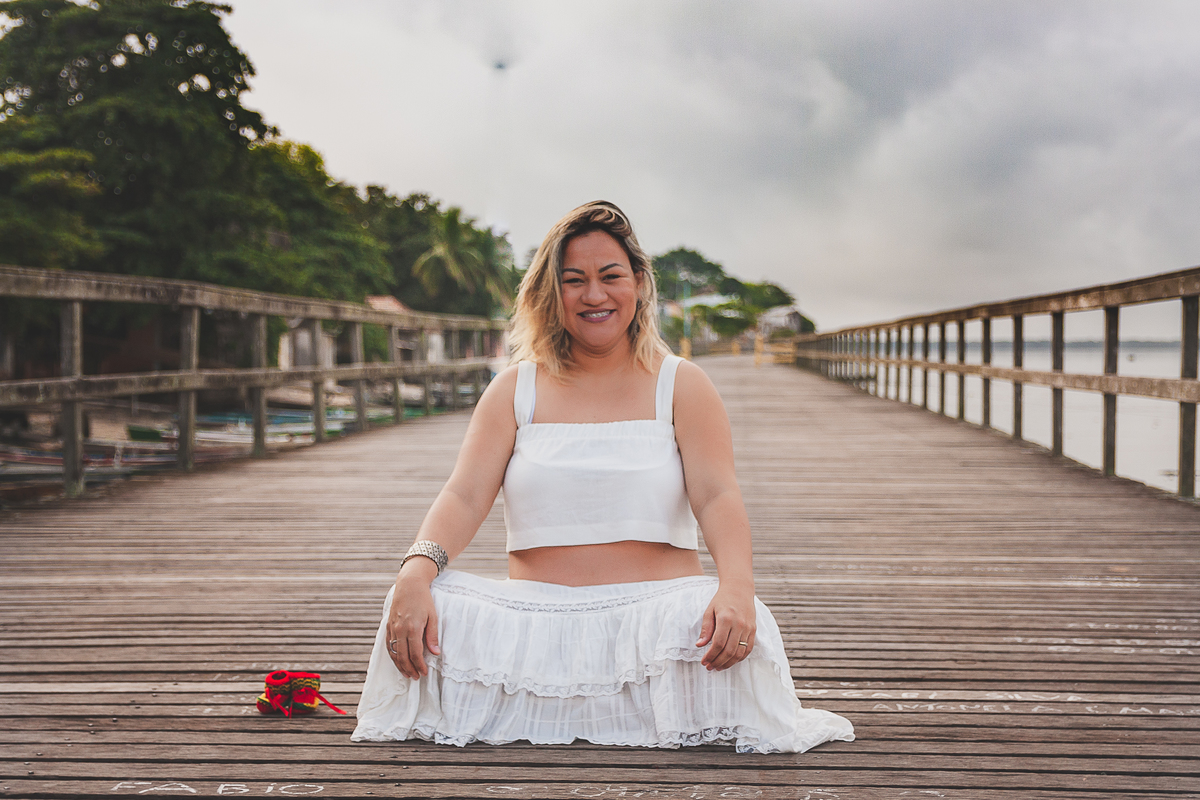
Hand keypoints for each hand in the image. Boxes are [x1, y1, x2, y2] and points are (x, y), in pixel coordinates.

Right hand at [385, 558, 440, 679]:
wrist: (409, 585)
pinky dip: (392, 656)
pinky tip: (398, 661)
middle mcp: (400, 630)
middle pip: (403, 656)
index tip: (424, 673)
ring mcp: (392, 628)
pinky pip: (388, 645)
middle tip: (416, 677)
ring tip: (407, 674)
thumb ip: (432, 635)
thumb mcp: (433, 616)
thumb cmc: (423, 599)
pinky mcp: (388, 626)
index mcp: (413, 628)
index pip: (415, 654)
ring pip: (393, 653)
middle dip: (409, 669)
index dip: (420, 666)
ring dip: (400, 665)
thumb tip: (435, 653)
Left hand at [696, 582, 755, 670]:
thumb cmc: (722, 600)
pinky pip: (748, 649)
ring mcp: (748, 628)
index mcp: (726, 619)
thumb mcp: (709, 611)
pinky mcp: (753, 630)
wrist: (739, 589)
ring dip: (728, 663)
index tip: (703, 661)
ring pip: (739, 653)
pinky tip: (730, 661)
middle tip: (709, 667)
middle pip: (729, 651)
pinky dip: (739, 658)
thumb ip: (706, 629)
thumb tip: (700, 645)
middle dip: (718, 662)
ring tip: (718, 667)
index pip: (718, 643)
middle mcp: (739, 624)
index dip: (710, 655)